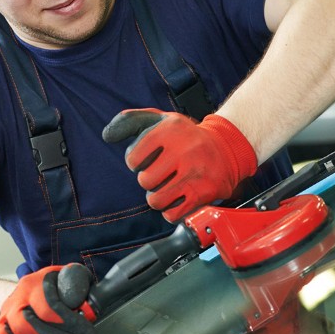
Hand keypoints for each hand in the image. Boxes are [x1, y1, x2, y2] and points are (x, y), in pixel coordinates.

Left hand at [102, 109, 256, 222]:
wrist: (228, 146)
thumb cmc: (187, 135)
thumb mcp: (160, 119)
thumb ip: (129, 122)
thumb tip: (107, 135)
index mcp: (170, 131)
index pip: (133, 158)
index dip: (135, 162)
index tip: (147, 159)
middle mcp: (184, 151)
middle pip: (145, 181)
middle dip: (148, 180)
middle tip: (160, 174)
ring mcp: (195, 173)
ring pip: (156, 201)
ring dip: (157, 197)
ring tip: (167, 186)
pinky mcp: (205, 193)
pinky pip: (173, 214)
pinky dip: (171, 210)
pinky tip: (178, 196)